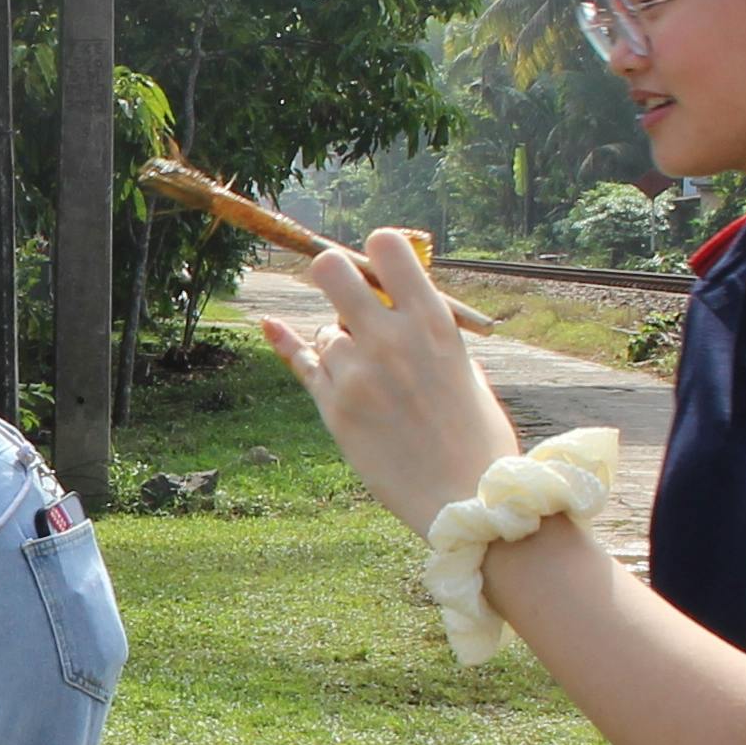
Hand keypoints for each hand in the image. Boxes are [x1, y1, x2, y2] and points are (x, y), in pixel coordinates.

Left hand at [265, 228, 523, 525]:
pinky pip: (303, 364)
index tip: (380, 270)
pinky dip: (287, 344)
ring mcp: (356, 372)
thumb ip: (428, 333)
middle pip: (332, 270)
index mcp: (432, 321)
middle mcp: (389, 337)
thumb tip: (397, 303)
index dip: (377, 250)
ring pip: (324, 334)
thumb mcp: (465, 368)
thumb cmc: (476, 435)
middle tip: (344, 293)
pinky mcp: (333, 407)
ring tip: (377, 384)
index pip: (386, 245)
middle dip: (334, 275)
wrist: (465, 500)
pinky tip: (269, 326)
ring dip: (340, 347)